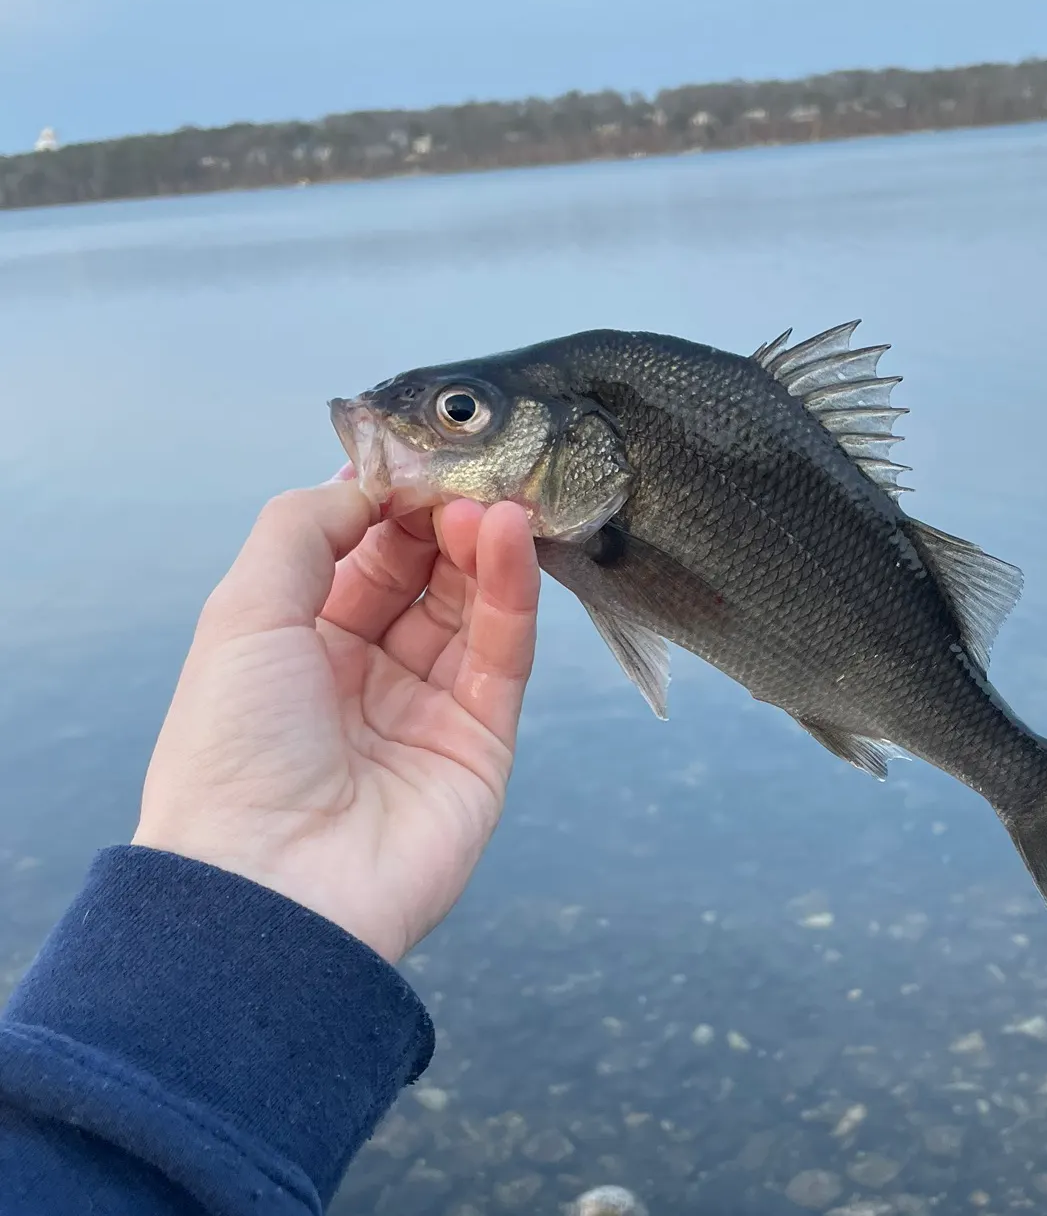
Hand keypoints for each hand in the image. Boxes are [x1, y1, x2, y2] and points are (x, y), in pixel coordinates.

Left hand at [133, 479, 538, 962]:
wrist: (271, 891)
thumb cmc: (233, 750)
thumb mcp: (242, 614)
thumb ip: (303, 528)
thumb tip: (367, 483)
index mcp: (297, 645)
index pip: (359, 552)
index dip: (387, 501)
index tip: (415, 456)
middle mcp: (363, 672)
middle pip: (421, 573)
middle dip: (440, 518)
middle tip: (464, 475)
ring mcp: (426, 707)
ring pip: (468, 606)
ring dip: (480, 545)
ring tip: (489, 503)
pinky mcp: (482, 740)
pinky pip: (502, 653)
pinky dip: (511, 592)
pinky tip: (508, 537)